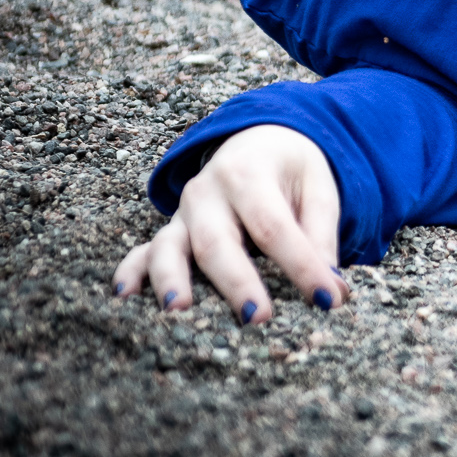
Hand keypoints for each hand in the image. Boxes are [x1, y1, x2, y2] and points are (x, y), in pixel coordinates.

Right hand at [112, 124, 348, 323]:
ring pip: (169, 246)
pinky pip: (143, 250)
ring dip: (171, 278)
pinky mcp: (170, 230)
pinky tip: (124, 295)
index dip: (301, 264)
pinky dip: (131, 271)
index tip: (326, 299)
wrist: (261, 138)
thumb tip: (332, 289)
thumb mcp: (318, 190)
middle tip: (257, 318)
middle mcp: (208, 192)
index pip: (275, 226)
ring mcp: (183, 212)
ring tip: (179, 309)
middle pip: (218, 241)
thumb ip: (322, 236)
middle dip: (236, 281)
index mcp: (249, 174)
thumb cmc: (293, 171)